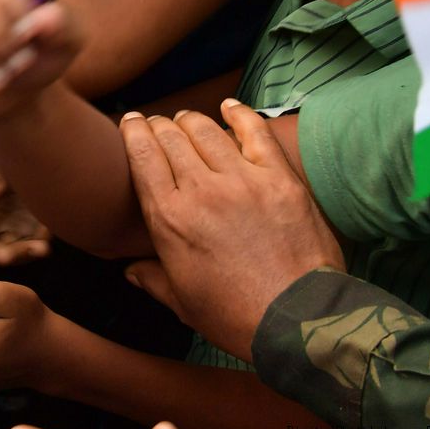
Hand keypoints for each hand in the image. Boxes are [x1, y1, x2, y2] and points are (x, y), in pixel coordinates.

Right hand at [0, 159, 50, 267]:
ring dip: (19, 254)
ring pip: (4, 251)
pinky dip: (34, 248)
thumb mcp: (2, 164)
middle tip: (2, 258)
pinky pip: (27, 247)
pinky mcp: (24, 237)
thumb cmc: (9, 163)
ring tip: (39, 249)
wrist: (32, 167)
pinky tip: (44, 244)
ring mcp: (3, 232)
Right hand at [120, 100, 344, 362]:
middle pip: (171, 137)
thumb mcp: (182, 303)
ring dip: (191, 120)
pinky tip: (229, 106)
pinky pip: (255, 132)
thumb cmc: (236, 317)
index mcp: (169, 218)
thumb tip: (130, 271)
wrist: (299, 321)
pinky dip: (239, 114)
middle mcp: (200, 191)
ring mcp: (242, 181)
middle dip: (159, 125)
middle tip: (158, 125)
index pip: (142, 155)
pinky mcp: (279, 179)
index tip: (131, 124)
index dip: (133, 132)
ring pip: (206, 129)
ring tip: (186, 119)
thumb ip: (152, 279)